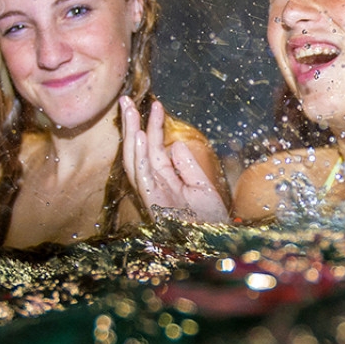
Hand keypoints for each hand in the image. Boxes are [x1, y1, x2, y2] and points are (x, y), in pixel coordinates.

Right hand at [121, 97, 229, 223]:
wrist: (218, 243)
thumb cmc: (210, 220)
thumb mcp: (201, 186)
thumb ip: (186, 166)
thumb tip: (173, 145)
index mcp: (165, 181)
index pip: (154, 149)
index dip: (153, 126)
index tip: (155, 104)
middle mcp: (155, 187)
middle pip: (139, 152)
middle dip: (132, 126)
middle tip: (127, 100)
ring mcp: (153, 195)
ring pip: (135, 162)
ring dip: (132, 136)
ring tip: (130, 112)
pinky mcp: (155, 205)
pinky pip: (144, 178)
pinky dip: (140, 158)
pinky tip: (140, 139)